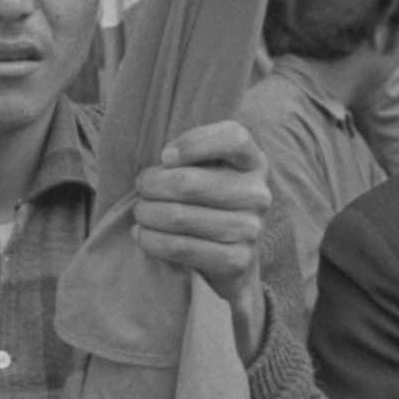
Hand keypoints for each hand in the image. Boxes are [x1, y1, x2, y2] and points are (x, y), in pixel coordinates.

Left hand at [134, 119, 271, 357]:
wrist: (230, 254)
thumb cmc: (208, 199)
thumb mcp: (209, 168)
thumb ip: (192, 154)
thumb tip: (166, 162)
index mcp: (253, 162)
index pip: (233, 138)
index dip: (193, 143)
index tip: (165, 157)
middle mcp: (258, 194)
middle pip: (189, 183)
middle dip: (151, 185)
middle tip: (140, 189)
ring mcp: (251, 228)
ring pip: (179, 217)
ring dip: (147, 214)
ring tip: (140, 213)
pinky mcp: (237, 260)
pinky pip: (181, 248)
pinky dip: (152, 241)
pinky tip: (142, 235)